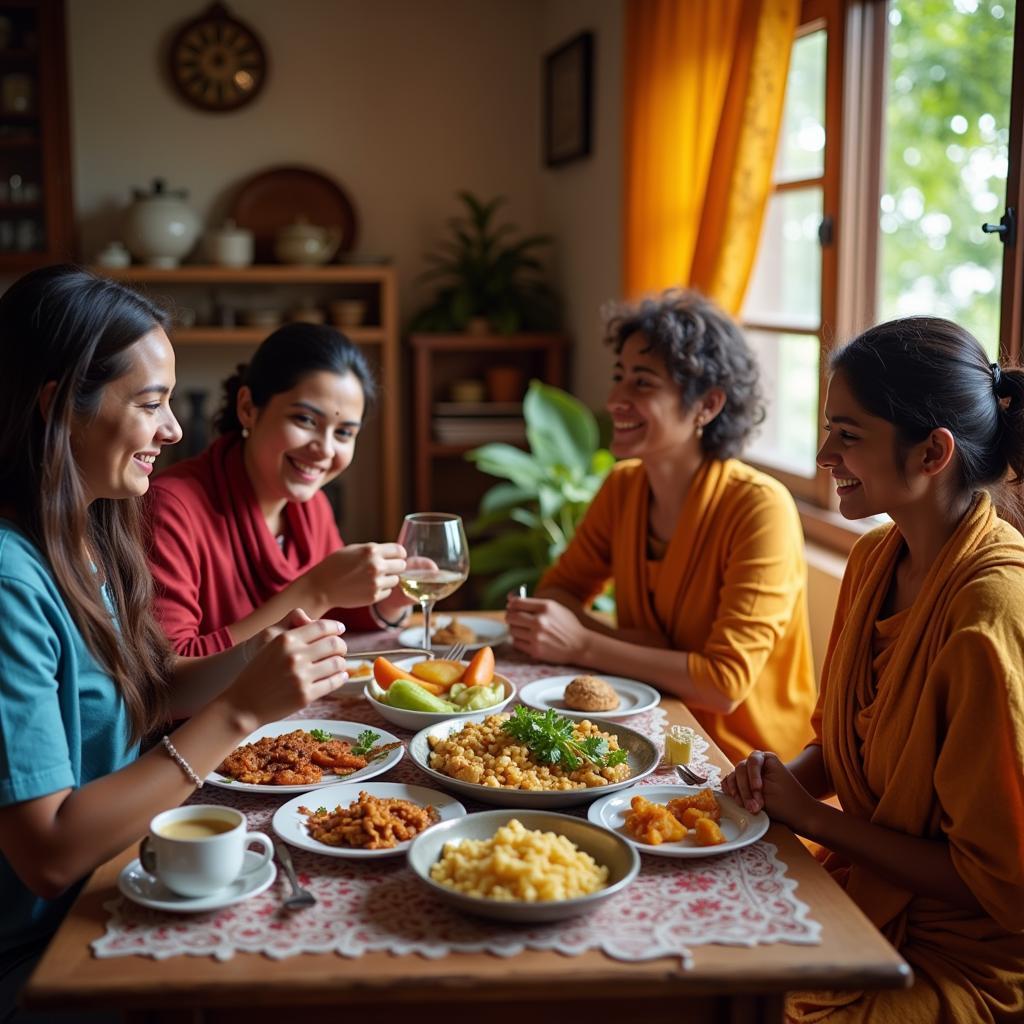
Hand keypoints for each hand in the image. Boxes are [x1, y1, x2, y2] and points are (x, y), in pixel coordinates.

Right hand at [223, 611, 347, 725]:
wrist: (243, 703)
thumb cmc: (258, 672)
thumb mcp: (270, 644)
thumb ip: (295, 631)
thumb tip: (324, 627)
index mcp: (286, 639)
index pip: (322, 627)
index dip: (335, 627)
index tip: (340, 630)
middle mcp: (295, 656)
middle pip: (334, 644)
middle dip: (341, 646)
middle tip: (341, 650)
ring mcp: (301, 676)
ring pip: (337, 663)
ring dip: (341, 663)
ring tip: (338, 664)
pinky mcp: (305, 695)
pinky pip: (333, 682)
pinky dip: (340, 678)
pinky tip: (340, 676)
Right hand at [315, 543, 406, 607]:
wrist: (322, 587)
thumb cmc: (336, 565)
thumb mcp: (354, 549)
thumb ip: (375, 550)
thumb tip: (396, 554)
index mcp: (372, 550)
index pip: (400, 550)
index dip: (398, 554)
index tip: (395, 557)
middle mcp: (376, 566)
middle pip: (402, 565)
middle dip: (395, 566)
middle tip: (385, 568)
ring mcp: (376, 583)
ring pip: (396, 580)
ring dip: (388, 579)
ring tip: (372, 578)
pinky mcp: (374, 596)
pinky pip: (387, 592)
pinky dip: (381, 590)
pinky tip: (367, 587)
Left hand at [505, 596, 587, 663]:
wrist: (580, 645)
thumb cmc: (567, 625)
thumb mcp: (555, 608)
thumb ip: (534, 604)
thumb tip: (510, 601)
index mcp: (545, 607)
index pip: (516, 603)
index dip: (511, 605)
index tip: (511, 607)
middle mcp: (540, 621)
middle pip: (511, 617)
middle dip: (510, 617)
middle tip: (514, 619)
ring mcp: (537, 637)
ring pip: (512, 630)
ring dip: (515, 629)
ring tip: (524, 629)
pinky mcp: (535, 650)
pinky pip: (516, 643)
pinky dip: (519, 641)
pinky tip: (528, 639)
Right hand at [722, 750, 817, 830]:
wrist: (798, 817)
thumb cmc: (787, 803)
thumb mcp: (769, 791)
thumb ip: (749, 785)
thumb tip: (729, 785)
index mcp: (766, 759)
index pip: (752, 761)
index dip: (752, 776)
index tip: (759, 790)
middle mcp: (756, 764)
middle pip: (741, 770)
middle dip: (746, 789)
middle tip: (754, 806)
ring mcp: (748, 775)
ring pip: (734, 778)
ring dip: (739, 793)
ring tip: (747, 808)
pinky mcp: (743, 786)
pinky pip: (731, 785)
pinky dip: (731, 792)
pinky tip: (736, 801)